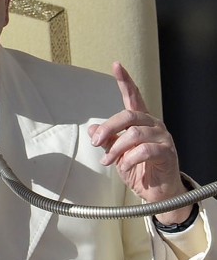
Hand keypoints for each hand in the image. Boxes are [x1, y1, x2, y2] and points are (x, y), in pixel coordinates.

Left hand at [88, 62, 191, 224]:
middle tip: (96, 141)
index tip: (116, 65)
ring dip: (116, 149)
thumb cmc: (139, 170)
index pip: (133, 96)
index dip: (125, 80)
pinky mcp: (167, 152)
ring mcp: (162, 137)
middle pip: (128, 115)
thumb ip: (107, 140)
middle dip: (108, 127)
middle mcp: (153, 124)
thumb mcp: (116, 154)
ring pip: (134, 134)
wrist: (157, 194)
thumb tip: (92, 129)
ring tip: (109, 161)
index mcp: (141, 121)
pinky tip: (124, 166)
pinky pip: (145, 150)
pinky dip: (129, 159)